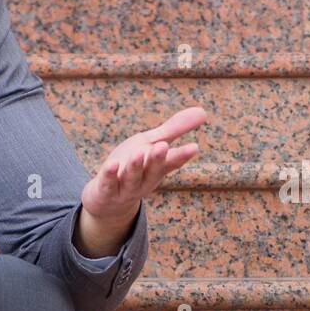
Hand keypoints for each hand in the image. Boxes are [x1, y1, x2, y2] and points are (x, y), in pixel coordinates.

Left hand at [73, 106, 205, 256]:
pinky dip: (109, 175)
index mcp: (156, 168)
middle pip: (152, 170)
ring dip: (135, 167)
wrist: (106, 199)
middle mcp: (143, 180)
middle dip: (157, 159)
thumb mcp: (151, 144)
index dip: (182, 156)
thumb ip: (174, 130)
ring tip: (139, 152)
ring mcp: (124, 188)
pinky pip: (107, 183)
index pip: (172, 162)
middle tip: (163, 146)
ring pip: (131, 178)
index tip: (193, 147)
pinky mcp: (105, 191)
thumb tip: (204, 111)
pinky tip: (110, 164)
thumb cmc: (132, 166)